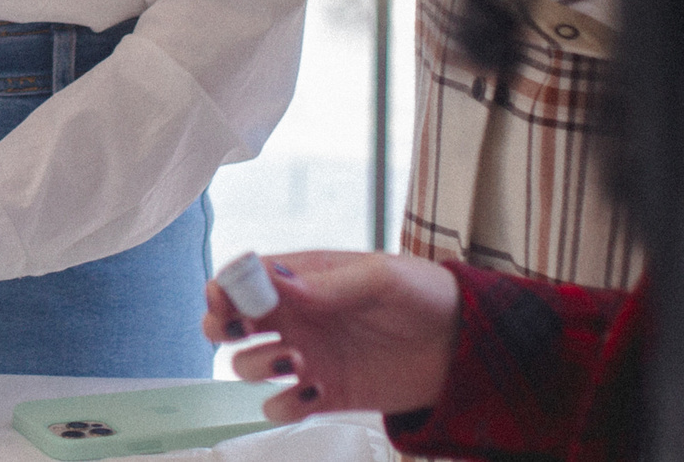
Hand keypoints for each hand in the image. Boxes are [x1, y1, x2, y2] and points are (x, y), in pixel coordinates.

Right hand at [202, 251, 459, 423]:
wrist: (462, 347)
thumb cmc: (424, 296)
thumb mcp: (381, 277)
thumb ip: (330, 283)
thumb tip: (279, 284)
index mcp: (302, 278)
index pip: (244, 277)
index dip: (224, 286)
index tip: (225, 299)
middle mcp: (295, 317)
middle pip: (230, 322)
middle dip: (221, 325)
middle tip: (240, 329)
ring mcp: (305, 358)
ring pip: (247, 366)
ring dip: (258, 365)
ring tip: (298, 359)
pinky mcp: (322, 396)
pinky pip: (281, 407)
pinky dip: (284, 405)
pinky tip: (314, 390)